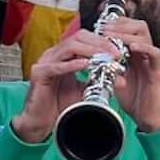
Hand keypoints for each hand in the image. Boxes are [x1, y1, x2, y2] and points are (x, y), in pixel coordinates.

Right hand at [10, 28, 116, 142]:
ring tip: (105, 57)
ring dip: (90, 51)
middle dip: (99, 44)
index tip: (119, 51)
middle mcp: (54, 54)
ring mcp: (45, 62)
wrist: (41, 122)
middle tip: (115, 53)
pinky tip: (85, 65)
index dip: (102, 41)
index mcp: (64, 55)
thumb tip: (121, 80)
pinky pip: (56, 66)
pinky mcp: (38, 74)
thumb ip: (99, 82)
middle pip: (78, 38)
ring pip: (69, 47)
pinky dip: (72, 65)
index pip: (85, 38)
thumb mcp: (85, 90)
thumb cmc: (60, 105)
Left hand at [102, 15, 159, 132]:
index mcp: (136, 53)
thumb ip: (109, 64)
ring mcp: (152, 62)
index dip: (117, 23)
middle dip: (121, 24)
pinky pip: (155, 54)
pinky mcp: (157, 72)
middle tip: (105, 30)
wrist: (145, 118)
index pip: (130, 28)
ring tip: (113, 36)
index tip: (101, 26)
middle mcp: (145, 54)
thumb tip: (92, 55)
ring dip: (127, 33)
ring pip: (145, 36)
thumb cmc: (132, 99)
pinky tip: (132, 47)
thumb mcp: (115, 77)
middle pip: (139, 26)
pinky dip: (144, 47)